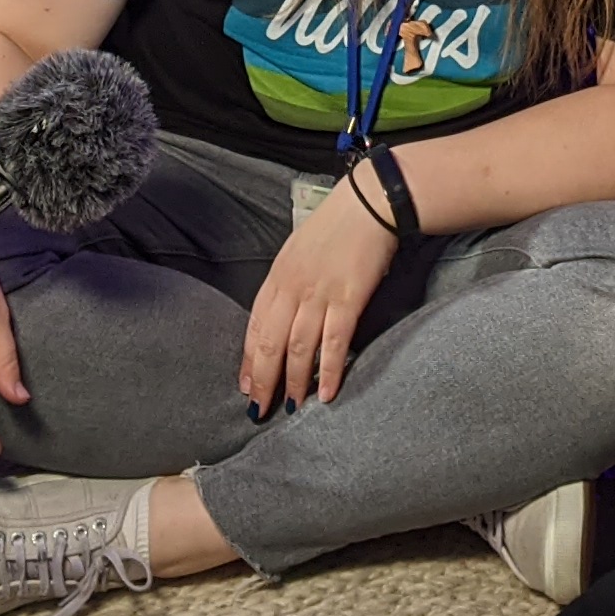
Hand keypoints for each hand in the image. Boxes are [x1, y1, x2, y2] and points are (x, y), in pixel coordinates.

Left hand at [240, 175, 399, 410]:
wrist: (368, 203)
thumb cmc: (335, 226)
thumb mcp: (297, 251)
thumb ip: (287, 282)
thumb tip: (283, 314)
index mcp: (277, 277)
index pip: (255, 327)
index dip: (249, 361)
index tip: (246, 386)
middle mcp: (291, 289)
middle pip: (270, 344)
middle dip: (263, 381)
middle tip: (259, 411)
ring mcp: (318, 295)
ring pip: (298, 349)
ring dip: (294, 383)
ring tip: (292, 408)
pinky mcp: (347, 299)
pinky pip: (334, 343)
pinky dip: (330, 370)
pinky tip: (328, 393)